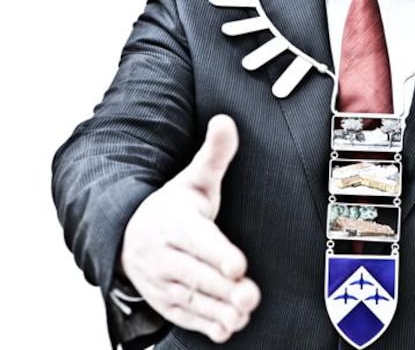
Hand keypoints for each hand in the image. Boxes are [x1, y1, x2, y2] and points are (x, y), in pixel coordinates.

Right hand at [121, 114, 260, 342]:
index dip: (217, 254)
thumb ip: (214, 155)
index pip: (197, 240)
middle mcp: (164, 255)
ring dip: (217, 310)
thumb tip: (226, 120)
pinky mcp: (166, 302)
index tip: (238, 266)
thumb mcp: (193, 179)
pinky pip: (184, 316)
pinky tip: (228, 329)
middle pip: (195, 275)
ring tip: (243, 315)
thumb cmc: (172, 207)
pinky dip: (205, 325)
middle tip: (251, 296)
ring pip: (190, 300)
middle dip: (223, 288)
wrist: (129, 235)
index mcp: (174, 223)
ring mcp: (162, 282)